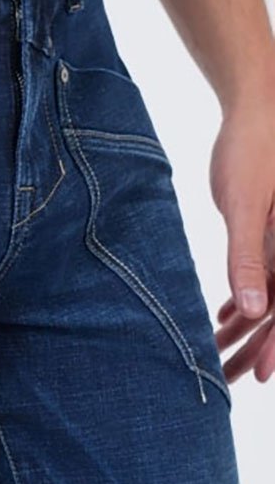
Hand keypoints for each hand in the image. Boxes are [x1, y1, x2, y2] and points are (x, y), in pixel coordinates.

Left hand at [209, 101, 274, 384]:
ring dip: (245, 329)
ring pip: (270, 297)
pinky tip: (219, 317)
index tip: (260, 376)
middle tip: (228, 379)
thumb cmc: (254, 147)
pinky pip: (265, 275)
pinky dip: (243, 298)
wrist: (259, 103)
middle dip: (258, 347)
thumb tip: (251, 312)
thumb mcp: (245, 205)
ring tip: (215, 356)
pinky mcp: (273, 231)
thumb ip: (247, 259)